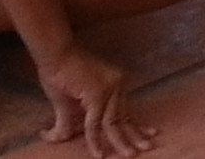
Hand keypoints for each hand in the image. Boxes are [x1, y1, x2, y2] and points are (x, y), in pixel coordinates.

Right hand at [33, 43, 151, 156]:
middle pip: (125, 116)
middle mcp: (118, 85)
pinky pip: (95, 124)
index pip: (127, 109)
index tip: (150, 134)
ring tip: (128, 156)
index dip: (137, 124)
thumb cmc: (59, 75)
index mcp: (116, 84)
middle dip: (134, 136)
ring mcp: (109, 89)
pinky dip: (95, 140)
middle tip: (146, 149)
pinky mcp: (97, 95)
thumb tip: (55, 138)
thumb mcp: (66, 104)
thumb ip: (67, 122)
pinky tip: (98, 154)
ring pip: (113, 123)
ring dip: (119, 142)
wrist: (54, 55)